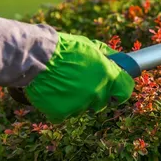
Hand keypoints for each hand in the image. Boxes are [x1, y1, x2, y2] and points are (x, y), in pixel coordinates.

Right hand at [0, 12, 133, 121]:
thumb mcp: (89, 46)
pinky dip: (59, 106)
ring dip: (77, 100)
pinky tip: (53, 92)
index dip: (121, 90)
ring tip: (63, 84)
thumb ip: (105, 56)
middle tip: (81, 82)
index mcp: (107, 75)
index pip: (125, 90)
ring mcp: (79, 105)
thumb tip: (116, 59)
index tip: (116, 90)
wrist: (35, 57)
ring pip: (83, 108)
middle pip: (103, 101)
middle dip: (95, 94)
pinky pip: (64, 113)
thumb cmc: (63, 48)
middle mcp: (96, 92)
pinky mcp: (61, 113)